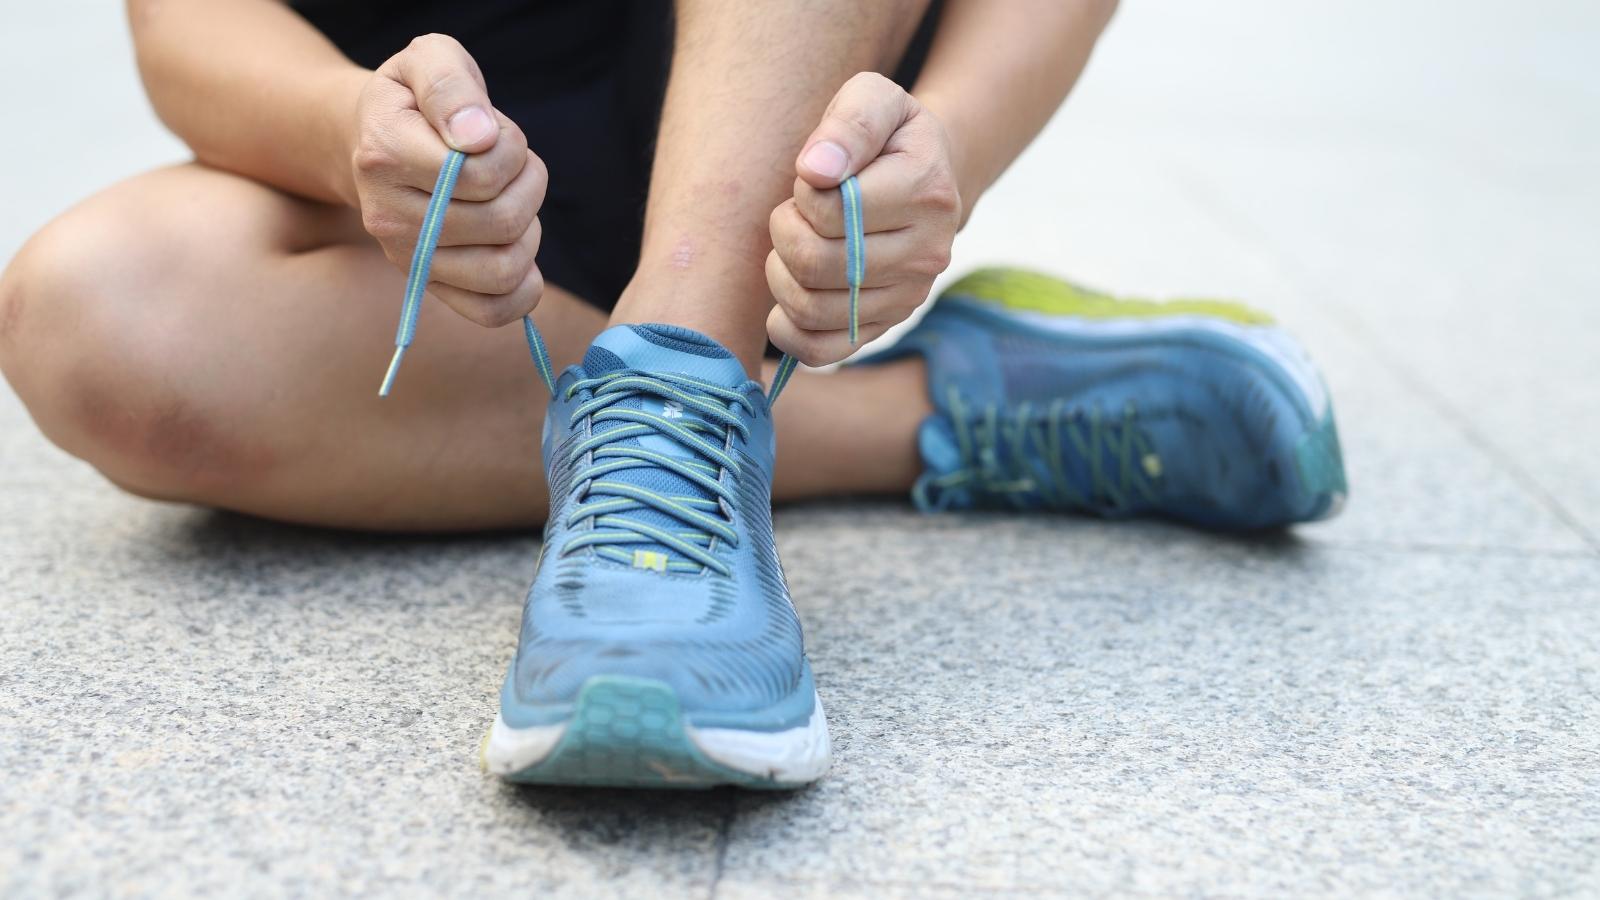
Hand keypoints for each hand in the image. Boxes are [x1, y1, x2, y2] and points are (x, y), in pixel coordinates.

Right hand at [350, 34, 546, 326]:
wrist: (373, 139)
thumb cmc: (414, 99)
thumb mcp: (430, 60)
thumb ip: (452, 86)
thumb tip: (477, 137)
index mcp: (384, 154)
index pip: (481, 173)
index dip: (511, 149)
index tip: (497, 133)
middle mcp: (388, 216)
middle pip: (501, 222)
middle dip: (528, 185)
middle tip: (514, 166)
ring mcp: (407, 258)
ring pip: (502, 270)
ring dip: (530, 232)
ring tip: (513, 202)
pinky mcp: (429, 285)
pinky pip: (491, 311)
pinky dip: (523, 288)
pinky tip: (517, 249)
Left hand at [766, 72, 960, 365]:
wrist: (924, 176)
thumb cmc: (886, 136)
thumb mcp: (873, 99)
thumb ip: (848, 124)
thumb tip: (815, 170)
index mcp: (927, 190)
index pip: (832, 209)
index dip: (804, 191)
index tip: (814, 177)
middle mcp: (928, 252)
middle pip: (816, 263)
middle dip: (786, 232)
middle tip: (795, 213)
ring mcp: (909, 297)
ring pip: (811, 308)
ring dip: (780, 275)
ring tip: (794, 245)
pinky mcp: (885, 327)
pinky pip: (820, 350)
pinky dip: (788, 329)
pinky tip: (787, 297)